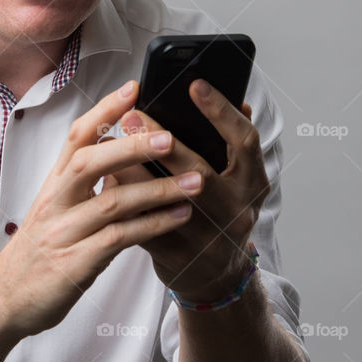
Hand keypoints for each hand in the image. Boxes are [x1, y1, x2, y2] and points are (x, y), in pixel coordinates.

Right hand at [0, 80, 205, 337]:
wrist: (3, 299)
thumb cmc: (38, 250)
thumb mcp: (58, 208)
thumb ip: (88, 182)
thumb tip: (124, 149)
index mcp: (54, 183)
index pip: (77, 136)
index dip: (104, 109)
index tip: (134, 87)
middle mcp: (56, 202)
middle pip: (91, 162)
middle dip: (132, 146)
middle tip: (170, 137)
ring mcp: (64, 232)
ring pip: (111, 202)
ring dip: (157, 190)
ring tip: (195, 181)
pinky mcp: (75, 263)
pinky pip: (119, 239)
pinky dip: (153, 226)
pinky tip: (180, 217)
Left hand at [102, 79, 270, 302]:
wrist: (217, 277)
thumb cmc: (221, 212)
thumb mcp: (239, 180)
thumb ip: (234, 144)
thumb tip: (237, 100)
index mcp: (252, 184)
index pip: (244, 141)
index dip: (222, 112)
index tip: (195, 85)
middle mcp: (235, 212)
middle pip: (200, 172)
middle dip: (163, 142)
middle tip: (133, 115)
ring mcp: (207, 238)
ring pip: (164, 200)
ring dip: (134, 170)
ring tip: (111, 143)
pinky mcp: (177, 257)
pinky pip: (143, 224)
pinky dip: (124, 199)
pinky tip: (108, 178)